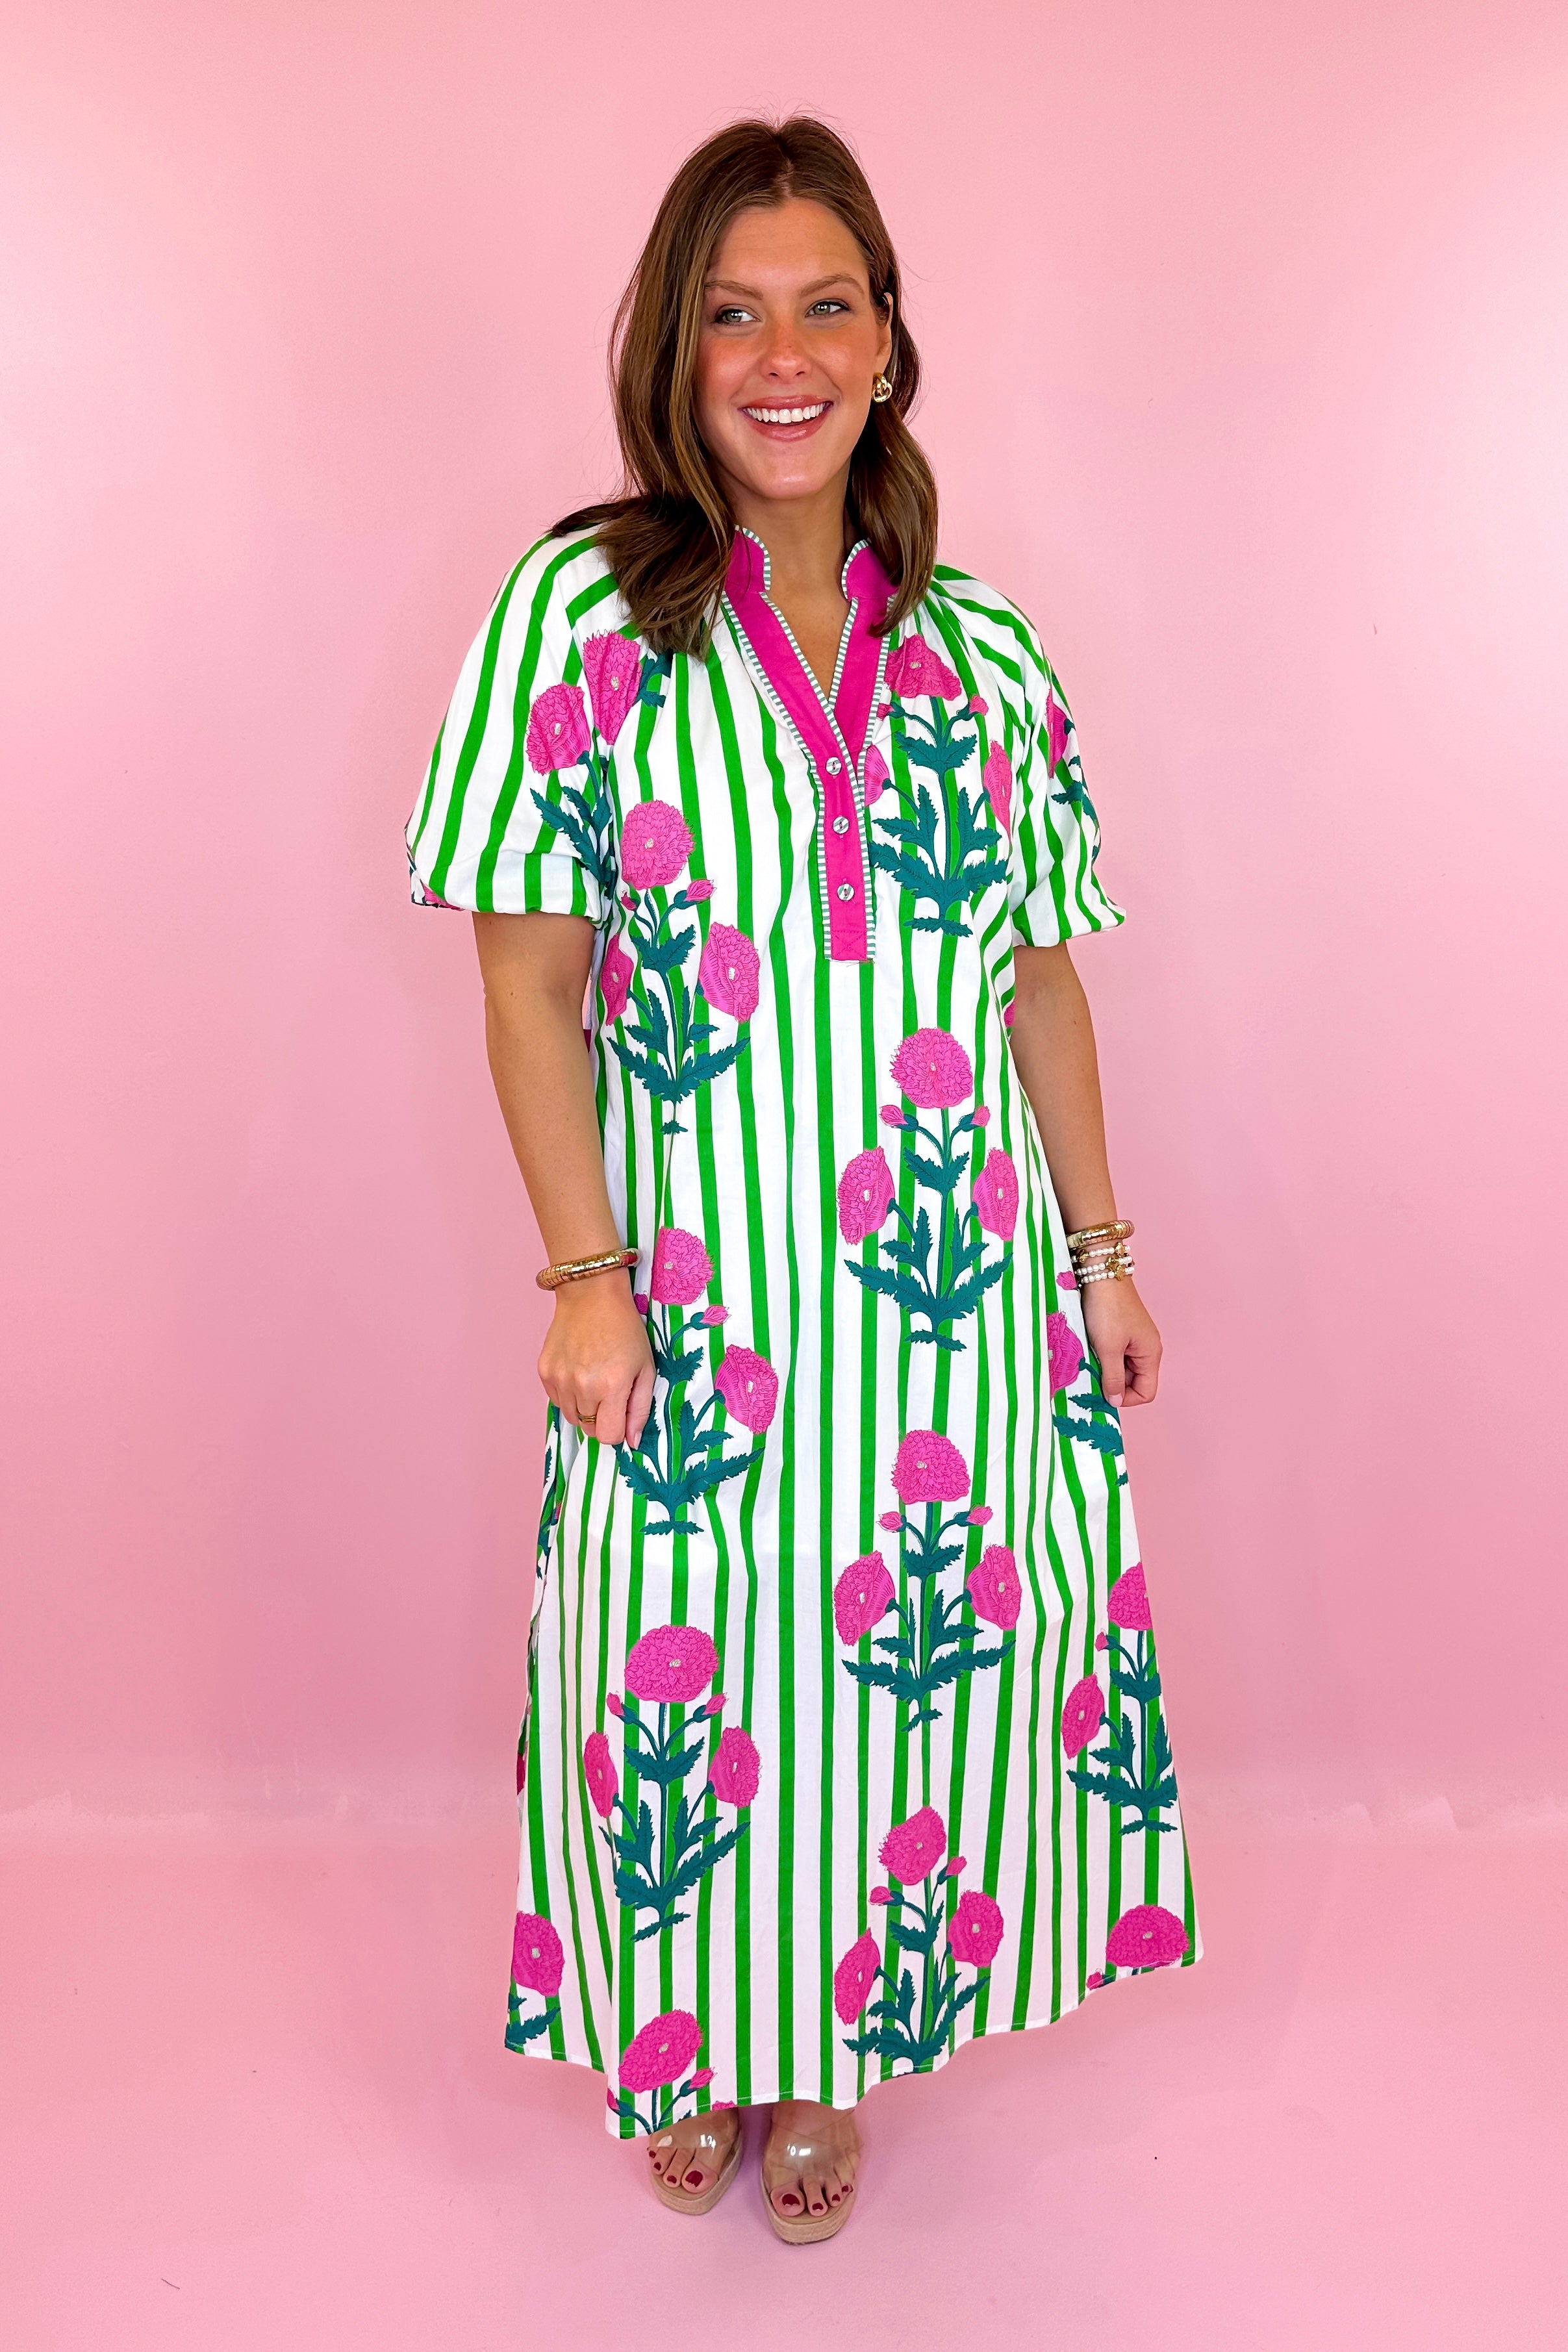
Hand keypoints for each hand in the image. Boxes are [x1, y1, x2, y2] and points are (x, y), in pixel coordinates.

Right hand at [538, 1277, 655, 1447]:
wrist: (591, 1294)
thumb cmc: (625, 1329)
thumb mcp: (645, 1367)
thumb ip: (640, 1408)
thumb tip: (632, 1441)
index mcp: (612, 1387)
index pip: (609, 1437)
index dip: (618, 1429)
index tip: (621, 1411)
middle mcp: (583, 1387)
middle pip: (589, 1429)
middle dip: (602, 1418)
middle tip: (610, 1391)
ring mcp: (560, 1379)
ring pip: (572, 1417)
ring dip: (584, 1407)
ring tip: (594, 1379)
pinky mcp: (544, 1371)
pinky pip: (557, 1400)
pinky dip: (568, 1394)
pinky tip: (578, 1370)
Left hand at [1080, 1277, 1160, 1407]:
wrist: (1100, 1273)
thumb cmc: (1107, 1309)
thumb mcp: (1108, 1348)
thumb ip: (1112, 1378)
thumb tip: (1114, 1401)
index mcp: (1150, 1354)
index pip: (1146, 1392)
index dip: (1125, 1399)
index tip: (1102, 1392)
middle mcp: (1146, 1348)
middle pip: (1133, 1381)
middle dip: (1112, 1383)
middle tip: (1091, 1375)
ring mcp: (1134, 1339)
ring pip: (1121, 1368)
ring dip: (1105, 1369)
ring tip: (1089, 1359)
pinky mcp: (1122, 1331)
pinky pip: (1115, 1354)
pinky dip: (1102, 1357)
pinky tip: (1090, 1349)